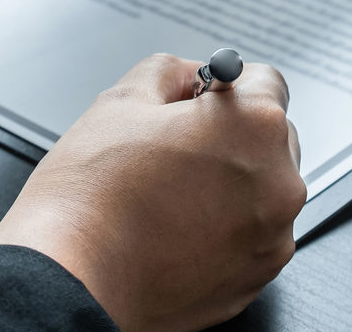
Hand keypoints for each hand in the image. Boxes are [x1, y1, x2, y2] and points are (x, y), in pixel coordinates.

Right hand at [0, 53, 304, 331]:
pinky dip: (226, 227)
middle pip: (270, 137)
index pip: (265, 81)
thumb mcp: (125, 99)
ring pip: (262, 189)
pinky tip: (177, 226)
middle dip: (231, 135)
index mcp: (256, 126)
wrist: (72, 279)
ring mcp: (273, 236)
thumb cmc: (92, 197)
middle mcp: (280, 182)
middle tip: (176, 149)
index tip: (200, 100)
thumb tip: (189, 77)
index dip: (223, 85)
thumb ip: (172, 71)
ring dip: (230, 183)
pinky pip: (253, 234)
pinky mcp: (257, 276)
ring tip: (170, 193)